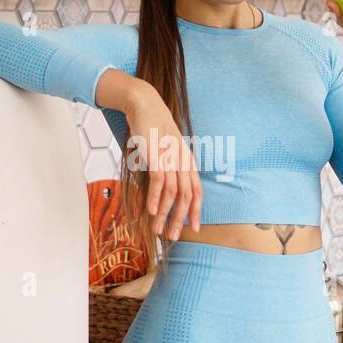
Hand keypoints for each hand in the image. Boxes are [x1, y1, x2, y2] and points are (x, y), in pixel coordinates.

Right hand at [124, 85, 203, 240]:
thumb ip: (167, 167)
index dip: (196, 210)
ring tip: (157, 230)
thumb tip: (161, 187)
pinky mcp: (156, 155)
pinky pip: (158, 181)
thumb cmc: (153, 128)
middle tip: (174, 237)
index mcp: (187, 161)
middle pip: (186, 196)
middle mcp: (182, 161)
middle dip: (180, 219)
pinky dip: (155, 198)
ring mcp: (170, 158)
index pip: (197, 190)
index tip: (194, 228)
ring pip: (172, 192)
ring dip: (165, 214)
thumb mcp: (165, 149)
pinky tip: (151, 211)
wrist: (145, 105)